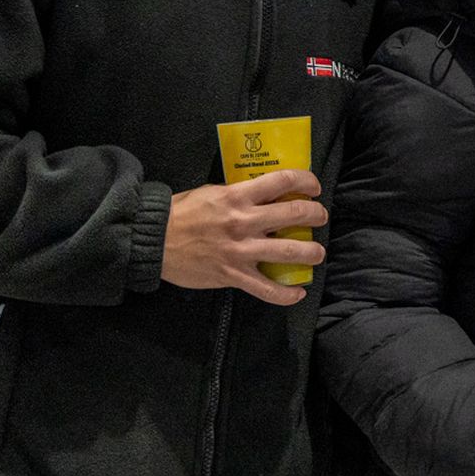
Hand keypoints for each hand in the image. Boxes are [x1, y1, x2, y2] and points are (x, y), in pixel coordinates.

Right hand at [161, 169, 327, 305]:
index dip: (305, 181)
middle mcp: (244, 221)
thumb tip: (265, 194)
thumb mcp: (212, 192)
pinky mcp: (233, 276)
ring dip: (311, 252)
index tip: (313, 187)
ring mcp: (240, 251)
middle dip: (316, 215)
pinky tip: (297, 292)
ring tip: (317, 253)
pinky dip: (286, 294)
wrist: (154, 240)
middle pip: (294, 214)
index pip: (282, 181)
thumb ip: (240, 193)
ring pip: (289, 251)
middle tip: (320, 217)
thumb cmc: (181, 213)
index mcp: (238, 196)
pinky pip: (267, 289)